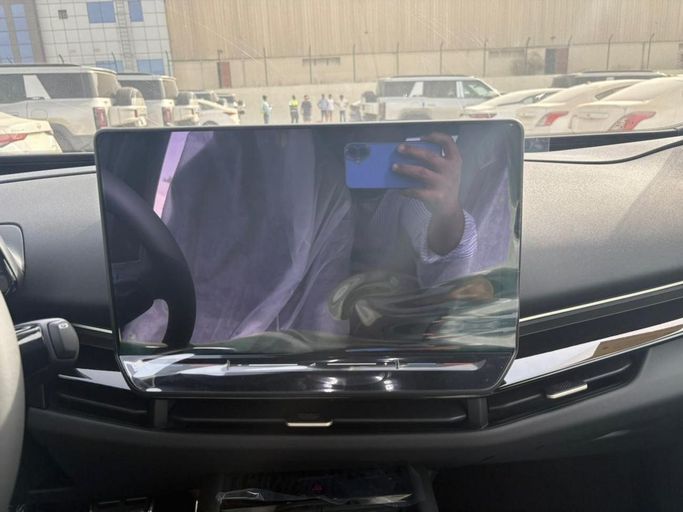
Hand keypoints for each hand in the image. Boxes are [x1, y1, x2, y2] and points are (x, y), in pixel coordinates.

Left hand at [392, 132, 465, 254]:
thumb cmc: (443, 184)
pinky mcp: (436, 196)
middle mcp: (450, 170)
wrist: (449, 209)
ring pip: (421, 172)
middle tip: (399, 148)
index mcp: (454, 160)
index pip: (448, 142)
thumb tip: (407, 153)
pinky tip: (399, 189)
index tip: (421, 137)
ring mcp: (443, 183)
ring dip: (405, 169)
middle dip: (412, 151)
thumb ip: (434, 161)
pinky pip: (417, 191)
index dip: (435, 136)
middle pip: (429, 156)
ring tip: (393, 167)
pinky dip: (407, 190)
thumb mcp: (446, 171)